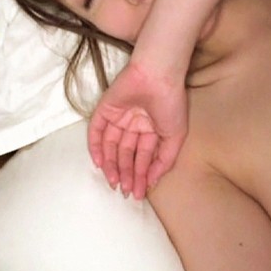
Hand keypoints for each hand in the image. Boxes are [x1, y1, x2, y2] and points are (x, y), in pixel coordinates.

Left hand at [88, 60, 187, 199]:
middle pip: (125, 154)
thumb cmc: (171, 104)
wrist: (157, 77)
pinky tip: (100, 164)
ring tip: (115, 183)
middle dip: (126, 173)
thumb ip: (165, 160)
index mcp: (151, 129)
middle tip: (125, 192)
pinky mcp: (104, 110)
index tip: (138, 193)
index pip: (142, 156)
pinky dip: (95, 147)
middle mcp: (133, 124)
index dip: (140, 175)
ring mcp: (118, 117)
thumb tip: (152, 180)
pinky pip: (96, 131)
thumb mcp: (175, 136)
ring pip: (110, 146)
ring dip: (111, 165)